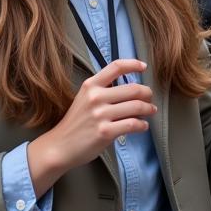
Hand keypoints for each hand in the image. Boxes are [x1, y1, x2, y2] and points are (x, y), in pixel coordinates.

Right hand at [26, 59, 155, 197]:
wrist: (60, 146)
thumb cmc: (76, 123)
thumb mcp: (84, 98)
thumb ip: (102, 90)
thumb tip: (130, 87)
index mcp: (90, 85)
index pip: (116, 67)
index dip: (133, 64)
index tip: (144, 67)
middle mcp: (96, 97)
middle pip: (133, 88)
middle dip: (147, 93)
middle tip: (150, 98)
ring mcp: (100, 115)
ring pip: (136, 106)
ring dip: (148, 109)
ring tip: (150, 111)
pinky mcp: (105, 132)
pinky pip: (133, 124)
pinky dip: (143, 125)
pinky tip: (143, 126)